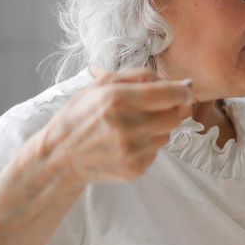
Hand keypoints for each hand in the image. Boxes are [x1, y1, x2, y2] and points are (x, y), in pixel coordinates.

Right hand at [38, 68, 193, 185]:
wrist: (59, 156)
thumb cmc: (80, 116)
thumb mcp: (100, 86)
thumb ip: (138, 76)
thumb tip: (175, 82)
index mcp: (117, 99)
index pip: (171, 94)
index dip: (183, 91)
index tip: (184, 90)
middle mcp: (126, 126)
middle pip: (177, 116)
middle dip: (174, 108)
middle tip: (162, 106)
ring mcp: (132, 150)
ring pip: (168, 134)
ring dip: (160, 127)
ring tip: (136, 125)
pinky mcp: (135, 168)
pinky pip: (157, 152)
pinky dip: (149, 145)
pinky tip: (129, 142)